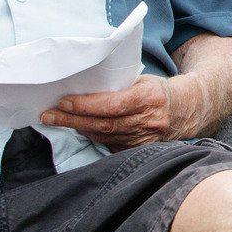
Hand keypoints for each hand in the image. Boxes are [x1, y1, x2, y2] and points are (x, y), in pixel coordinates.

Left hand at [42, 75, 202, 149]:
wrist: (183, 111)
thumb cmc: (156, 90)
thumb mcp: (141, 81)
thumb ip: (117, 86)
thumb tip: (83, 88)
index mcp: (148, 98)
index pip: (112, 104)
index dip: (86, 105)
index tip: (63, 102)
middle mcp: (147, 121)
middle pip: (103, 124)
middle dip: (72, 120)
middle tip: (48, 115)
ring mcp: (143, 139)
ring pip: (103, 136)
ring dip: (78, 128)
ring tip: (57, 120)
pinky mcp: (138, 150)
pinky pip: (109, 144)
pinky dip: (92, 136)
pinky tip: (80, 128)